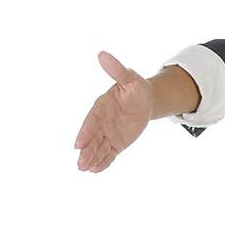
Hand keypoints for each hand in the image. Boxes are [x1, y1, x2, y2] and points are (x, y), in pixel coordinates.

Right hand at [74, 51, 152, 172]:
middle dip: (86, 150)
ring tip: (84, 169)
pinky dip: (103, 162)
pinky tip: (95, 170)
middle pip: (92, 138)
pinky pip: (109, 154)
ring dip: (91, 158)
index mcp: (102, 106)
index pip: (91, 120)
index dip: (85, 132)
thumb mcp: (130, 78)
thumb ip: (117, 70)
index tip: (78, 143)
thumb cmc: (136, 87)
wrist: (146, 100)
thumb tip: (102, 54)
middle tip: (80, 163)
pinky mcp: (116, 142)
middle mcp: (102, 122)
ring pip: (98, 148)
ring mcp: (108, 133)